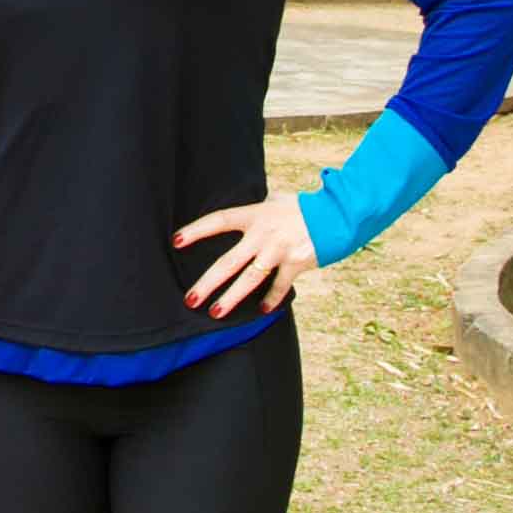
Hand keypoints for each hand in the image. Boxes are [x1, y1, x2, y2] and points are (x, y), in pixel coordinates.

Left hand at [174, 193, 318, 316]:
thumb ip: (258, 208)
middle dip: (208, 282)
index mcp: (255, 216)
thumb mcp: (276, 201)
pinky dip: (271, 299)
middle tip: (191, 299)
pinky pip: (279, 286)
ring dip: (231, 298)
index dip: (197, 230)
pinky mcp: (295, 264)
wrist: (336, 214)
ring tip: (215, 312)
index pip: (219, 221)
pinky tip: (262, 311)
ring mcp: (278, 251)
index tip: (177, 241)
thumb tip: (245, 210)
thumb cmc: (302, 208)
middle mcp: (263, 234)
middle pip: (229, 262)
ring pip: (249, 279)